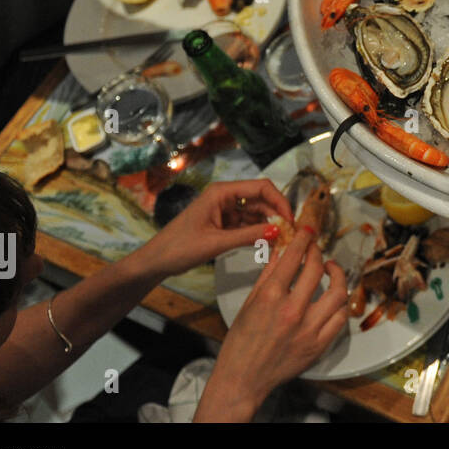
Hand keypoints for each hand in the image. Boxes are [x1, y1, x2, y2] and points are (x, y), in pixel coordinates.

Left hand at [142, 179, 292, 278]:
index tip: (291, 220)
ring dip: (269, 224)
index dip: (280, 201)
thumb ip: (248, 236)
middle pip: (261, 199)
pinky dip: (258, 232)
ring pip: (256, 212)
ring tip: (283, 240)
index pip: (261, 187)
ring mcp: (225, 210)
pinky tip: (268, 243)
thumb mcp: (216, 243)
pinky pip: (247, 224)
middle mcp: (226, 196)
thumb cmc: (180, 247)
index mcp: (222, 192)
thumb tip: (279, 231)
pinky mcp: (224, 223)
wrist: (157, 261)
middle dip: (277, 213)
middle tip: (291, 233)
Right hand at [196, 230, 348, 420]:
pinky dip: (339, 305)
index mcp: (271, 298)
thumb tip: (280, 251)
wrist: (243, 379)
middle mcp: (292, 311)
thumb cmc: (240, 343)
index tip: (307, 232)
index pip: (294, 258)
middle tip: (317, 251)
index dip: (304, 240)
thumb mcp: (249, 303)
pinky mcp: (319, 346)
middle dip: (319, 255)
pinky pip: (340, 319)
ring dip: (338, 278)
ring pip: (338, 294)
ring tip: (331, 271)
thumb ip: (268, 275)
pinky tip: (333, 299)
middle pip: (317, 270)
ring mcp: (309, 330)